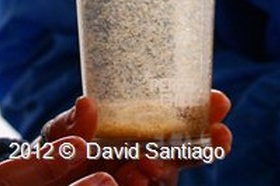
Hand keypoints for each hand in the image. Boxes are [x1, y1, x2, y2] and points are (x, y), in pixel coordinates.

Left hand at [39, 91, 232, 185]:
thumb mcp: (60, 133)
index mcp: (141, 130)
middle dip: (204, 145)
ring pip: (166, 179)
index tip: (219, 101)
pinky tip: (127, 180)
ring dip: (164, 170)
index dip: (205, 111)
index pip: (181, 119)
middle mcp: (149, 157)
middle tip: (209, 141)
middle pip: (187, 152)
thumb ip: (71, 124)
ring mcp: (141, 180)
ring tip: (146, 163)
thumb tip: (87, 104)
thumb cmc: (60, 152)